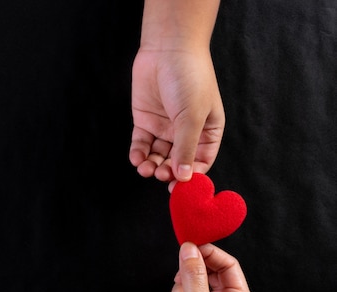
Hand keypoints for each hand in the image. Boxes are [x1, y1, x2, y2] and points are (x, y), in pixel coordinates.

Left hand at [129, 48, 224, 181]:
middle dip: (168, 172)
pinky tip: (138, 159)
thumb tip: (184, 178)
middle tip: (160, 175)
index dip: (190, 176)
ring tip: (147, 168)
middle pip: (176, 162)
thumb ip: (186, 148)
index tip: (179, 187)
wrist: (167, 49)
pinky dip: (139, 155)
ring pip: (158, 156)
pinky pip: (142, 145)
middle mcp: (186, 132)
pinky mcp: (146, 121)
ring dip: (152, 166)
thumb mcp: (192, 116)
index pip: (200, 162)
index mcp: (207, 131)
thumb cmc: (190, 79)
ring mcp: (165, 127)